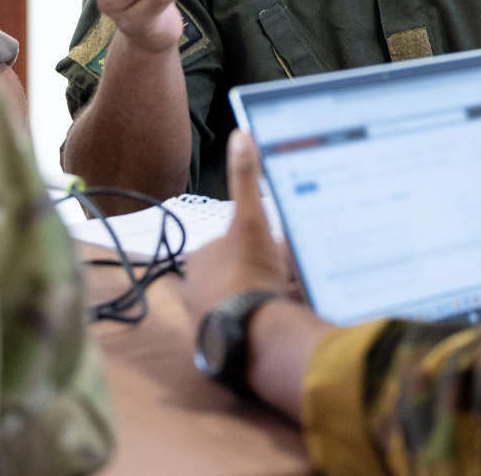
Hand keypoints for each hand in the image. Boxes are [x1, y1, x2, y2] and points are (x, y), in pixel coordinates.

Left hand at [183, 131, 293, 324]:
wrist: (252, 334)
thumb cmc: (248, 274)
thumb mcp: (251, 219)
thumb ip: (245, 178)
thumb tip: (241, 136)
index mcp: (198, 259)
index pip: (229, 243)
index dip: (255, 244)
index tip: (273, 251)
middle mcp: (195, 289)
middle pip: (237, 272)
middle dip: (260, 273)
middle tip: (284, 277)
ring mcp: (207, 318)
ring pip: (242, 300)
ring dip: (262, 298)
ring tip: (285, 299)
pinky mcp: (223, 344)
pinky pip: (246, 325)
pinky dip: (261, 322)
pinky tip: (279, 320)